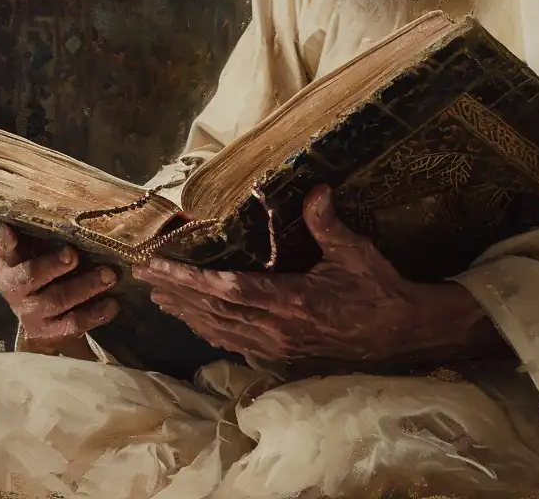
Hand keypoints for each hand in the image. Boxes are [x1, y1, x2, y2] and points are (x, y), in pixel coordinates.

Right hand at [0, 225, 120, 349]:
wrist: (46, 318)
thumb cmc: (49, 267)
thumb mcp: (45, 248)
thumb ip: (51, 230)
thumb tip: (79, 197)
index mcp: (11, 262)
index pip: (2, 249)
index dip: (3, 242)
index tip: (8, 230)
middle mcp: (15, 288)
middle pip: (28, 277)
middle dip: (51, 266)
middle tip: (73, 254)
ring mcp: (30, 313)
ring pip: (55, 301)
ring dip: (84, 287)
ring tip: (110, 275)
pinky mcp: (48, 332)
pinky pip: (71, 324)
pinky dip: (94, 314)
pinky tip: (113, 305)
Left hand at [138, 186, 506, 367]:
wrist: (393, 330)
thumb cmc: (375, 288)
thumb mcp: (355, 252)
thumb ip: (328, 223)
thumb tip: (314, 189)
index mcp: (289, 301)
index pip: (226, 289)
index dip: (189, 278)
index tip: (159, 265)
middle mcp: (273, 327)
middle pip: (212, 311)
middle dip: (176, 292)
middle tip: (144, 275)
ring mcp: (273, 342)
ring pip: (217, 328)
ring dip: (185, 312)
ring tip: (159, 295)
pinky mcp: (278, 349)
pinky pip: (232, 340)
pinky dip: (207, 328)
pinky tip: (195, 321)